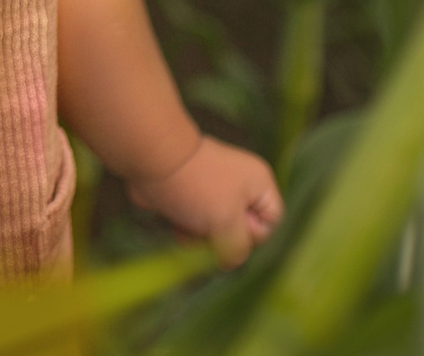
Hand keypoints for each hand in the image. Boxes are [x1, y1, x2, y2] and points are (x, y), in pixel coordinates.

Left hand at [127, 136, 283, 265]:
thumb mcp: (228, 222)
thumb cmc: (197, 188)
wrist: (152, 162)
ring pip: (216, 231)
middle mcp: (239, 185)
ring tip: (187, 228)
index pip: (271, 222)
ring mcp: (213, 190)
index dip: (253, 235)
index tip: (233, 232)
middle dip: (221, 239)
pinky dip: (187, 230)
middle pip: (241, 230)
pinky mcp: (191, 197)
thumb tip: (230, 261)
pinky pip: (197, 224)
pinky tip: (175, 225)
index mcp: (258, 183)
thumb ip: (238, 248)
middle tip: (207, 233)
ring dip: (201, 238)